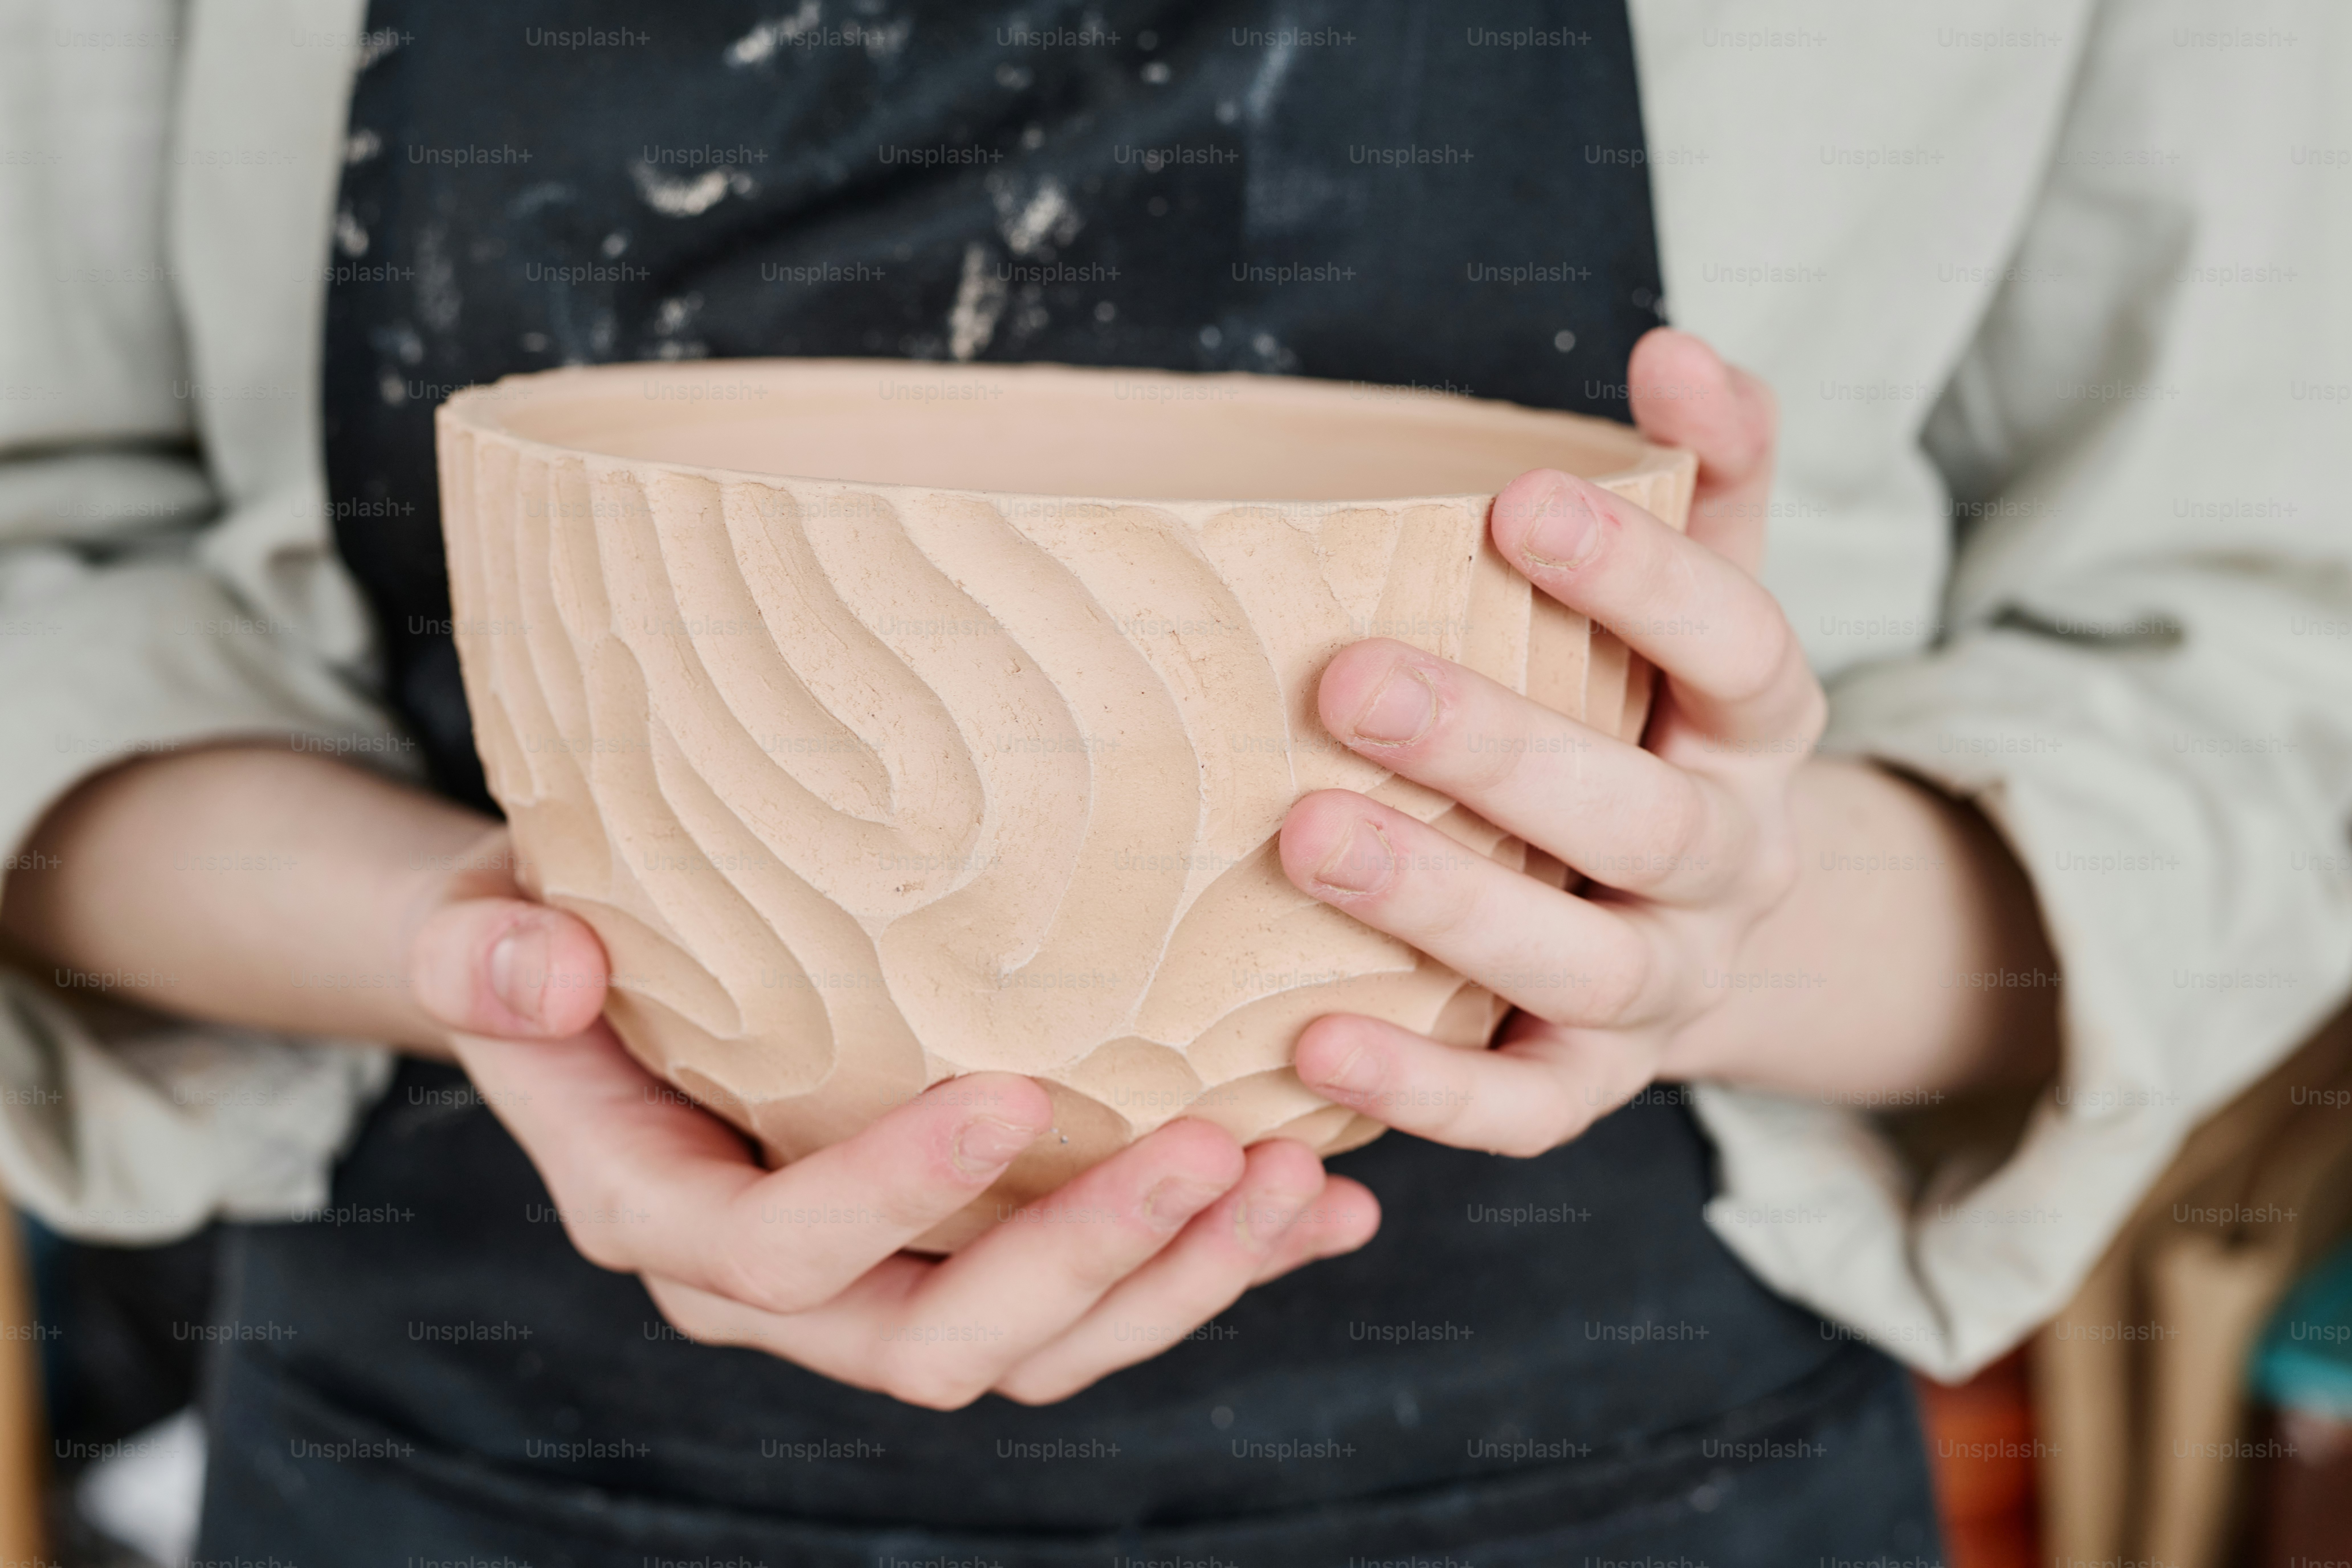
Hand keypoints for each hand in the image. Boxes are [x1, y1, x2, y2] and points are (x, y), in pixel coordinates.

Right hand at [1, 749, 1377, 1406]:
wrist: (599, 985)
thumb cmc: (550, 938)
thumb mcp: (488, 926)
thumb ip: (487, 956)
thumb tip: (536, 960)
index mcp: (668, 1221)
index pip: (785, 1250)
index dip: (896, 1193)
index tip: (1018, 1092)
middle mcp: (783, 1291)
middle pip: (942, 1341)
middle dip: (1085, 1263)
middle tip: (1215, 1149)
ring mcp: (888, 1289)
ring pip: (1046, 1348)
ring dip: (1179, 1279)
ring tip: (1292, 1177)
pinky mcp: (973, 1259)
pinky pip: (1106, 1299)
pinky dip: (1221, 1263)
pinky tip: (1329, 1204)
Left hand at [1277, 327, 1816, 1153]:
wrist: (1696, 918)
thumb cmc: (1654, 722)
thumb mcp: (1697, 600)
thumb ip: (1703, 477)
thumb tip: (1674, 347)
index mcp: (1756, 731)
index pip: (1735, 643)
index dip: (1640, 576)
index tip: (1519, 498)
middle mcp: (1729, 865)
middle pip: (1644, 822)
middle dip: (1501, 752)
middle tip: (1350, 684)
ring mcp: (1668, 988)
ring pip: (1581, 969)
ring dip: (1446, 907)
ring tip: (1307, 841)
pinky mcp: (1595, 1085)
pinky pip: (1524, 1109)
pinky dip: (1428, 1089)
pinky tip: (1317, 1041)